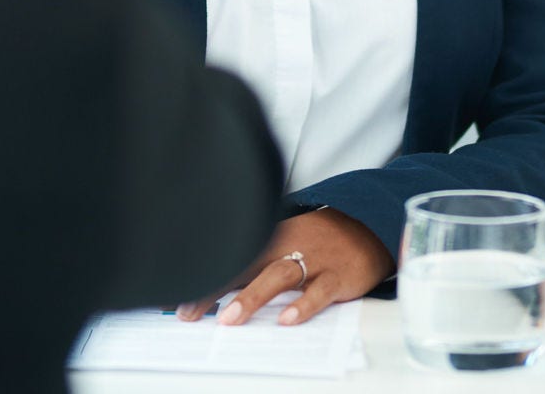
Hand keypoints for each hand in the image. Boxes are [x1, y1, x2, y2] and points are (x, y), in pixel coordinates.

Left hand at [176, 208, 393, 327]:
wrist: (366, 225)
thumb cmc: (318, 240)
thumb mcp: (284, 243)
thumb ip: (255, 263)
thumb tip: (219, 289)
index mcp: (270, 239)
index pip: (231, 258)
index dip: (205, 279)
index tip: (179, 299)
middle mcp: (286, 247)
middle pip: (246, 266)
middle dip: (216, 289)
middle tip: (191, 311)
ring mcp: (312, 260)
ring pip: (279, 276)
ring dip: (252, 296)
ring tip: (230, 319)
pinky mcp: (336, 276)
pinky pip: (319, 291)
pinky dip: (303, 305)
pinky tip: (286, 319)